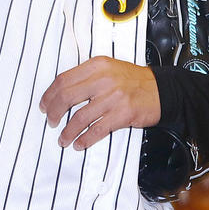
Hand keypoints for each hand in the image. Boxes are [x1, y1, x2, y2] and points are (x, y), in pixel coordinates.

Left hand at [40, 58, 160, 149]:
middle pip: (66, 97)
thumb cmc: (135, 81)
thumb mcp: (110, 69)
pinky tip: (80, 144)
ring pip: (79, 117)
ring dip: (68, 132)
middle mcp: (104, 79)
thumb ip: (88, 76)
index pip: (63, 80)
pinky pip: (97, 129)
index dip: (49, 95)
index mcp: (98, 66)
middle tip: (51, 122)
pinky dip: (85, 139)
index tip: (44, 106)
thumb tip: (62, 92)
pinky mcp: (123, 113)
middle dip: (54, 113)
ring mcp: (114, 97)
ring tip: (63, 139)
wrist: (163, 90)